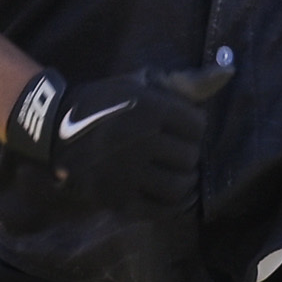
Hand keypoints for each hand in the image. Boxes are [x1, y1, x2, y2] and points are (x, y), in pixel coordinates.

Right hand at [0, 63, 231, 220]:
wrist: (53, 130)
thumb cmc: (105, 103)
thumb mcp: (141, 84)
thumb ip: (186, 82)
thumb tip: (229, 72)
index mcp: (148, 108)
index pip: (198, 125)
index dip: (190, 125)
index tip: (174, 125)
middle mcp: (140, 140)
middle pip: (190, 157)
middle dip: (184, 153)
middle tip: (168, 149)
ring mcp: (128, 172)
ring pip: (180, 185)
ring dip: (180, 179)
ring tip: (168, 170)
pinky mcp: (118, 198)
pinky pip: (162, 209)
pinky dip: (168, 202)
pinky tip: (160, 189)